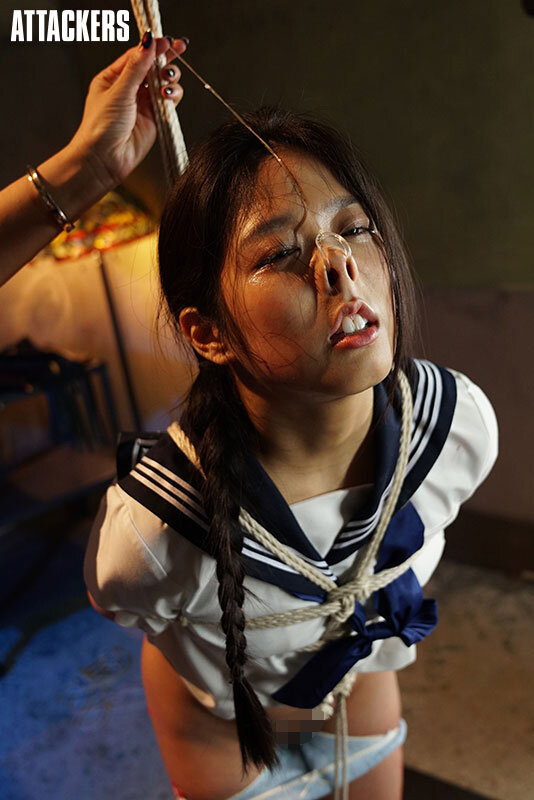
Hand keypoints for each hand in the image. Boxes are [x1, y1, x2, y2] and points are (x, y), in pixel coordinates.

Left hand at [68, 34, 186, 189]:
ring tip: (169, 80)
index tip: (167, 40)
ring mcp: (142, 105)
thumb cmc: (101, 127)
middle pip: (152, 68)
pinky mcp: (154, 120)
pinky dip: (172, 95)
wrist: (104, 159)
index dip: (152, 47)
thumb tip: (147, 43)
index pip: (136, 57)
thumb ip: (136, 68)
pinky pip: (168, 102)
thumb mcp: (118, 91)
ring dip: (169, 78)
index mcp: (113, 78)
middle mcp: (128, 90)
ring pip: (162, 83)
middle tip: (178, 49)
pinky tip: (169, 94)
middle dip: (166, 58)